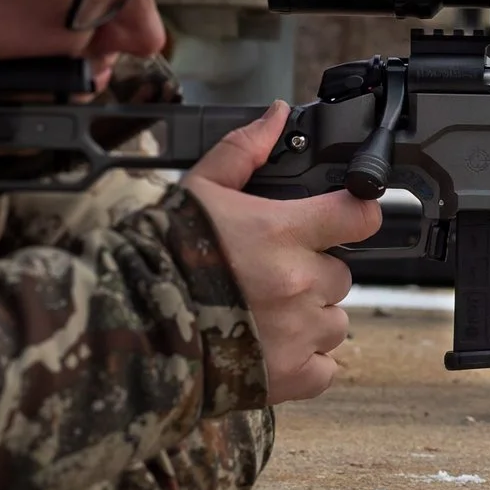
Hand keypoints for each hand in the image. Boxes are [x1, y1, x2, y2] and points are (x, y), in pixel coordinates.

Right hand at [182, 102, 381, 402]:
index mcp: (284, 233)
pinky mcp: (291, 375)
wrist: (128, 326)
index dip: (357, 217)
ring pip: (335, 322)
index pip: (360, 216)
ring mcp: (299, 331)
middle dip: (312, 275)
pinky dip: (306, 362)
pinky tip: (271, 350)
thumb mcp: (199, 190)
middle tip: (268, 276)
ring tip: (263, 315)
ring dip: (310, 319)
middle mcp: (300, 281)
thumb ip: (244, 151)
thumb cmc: (159, 255)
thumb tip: (278, 115)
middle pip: (340, 275)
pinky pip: (326, 368)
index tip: (345, 221)